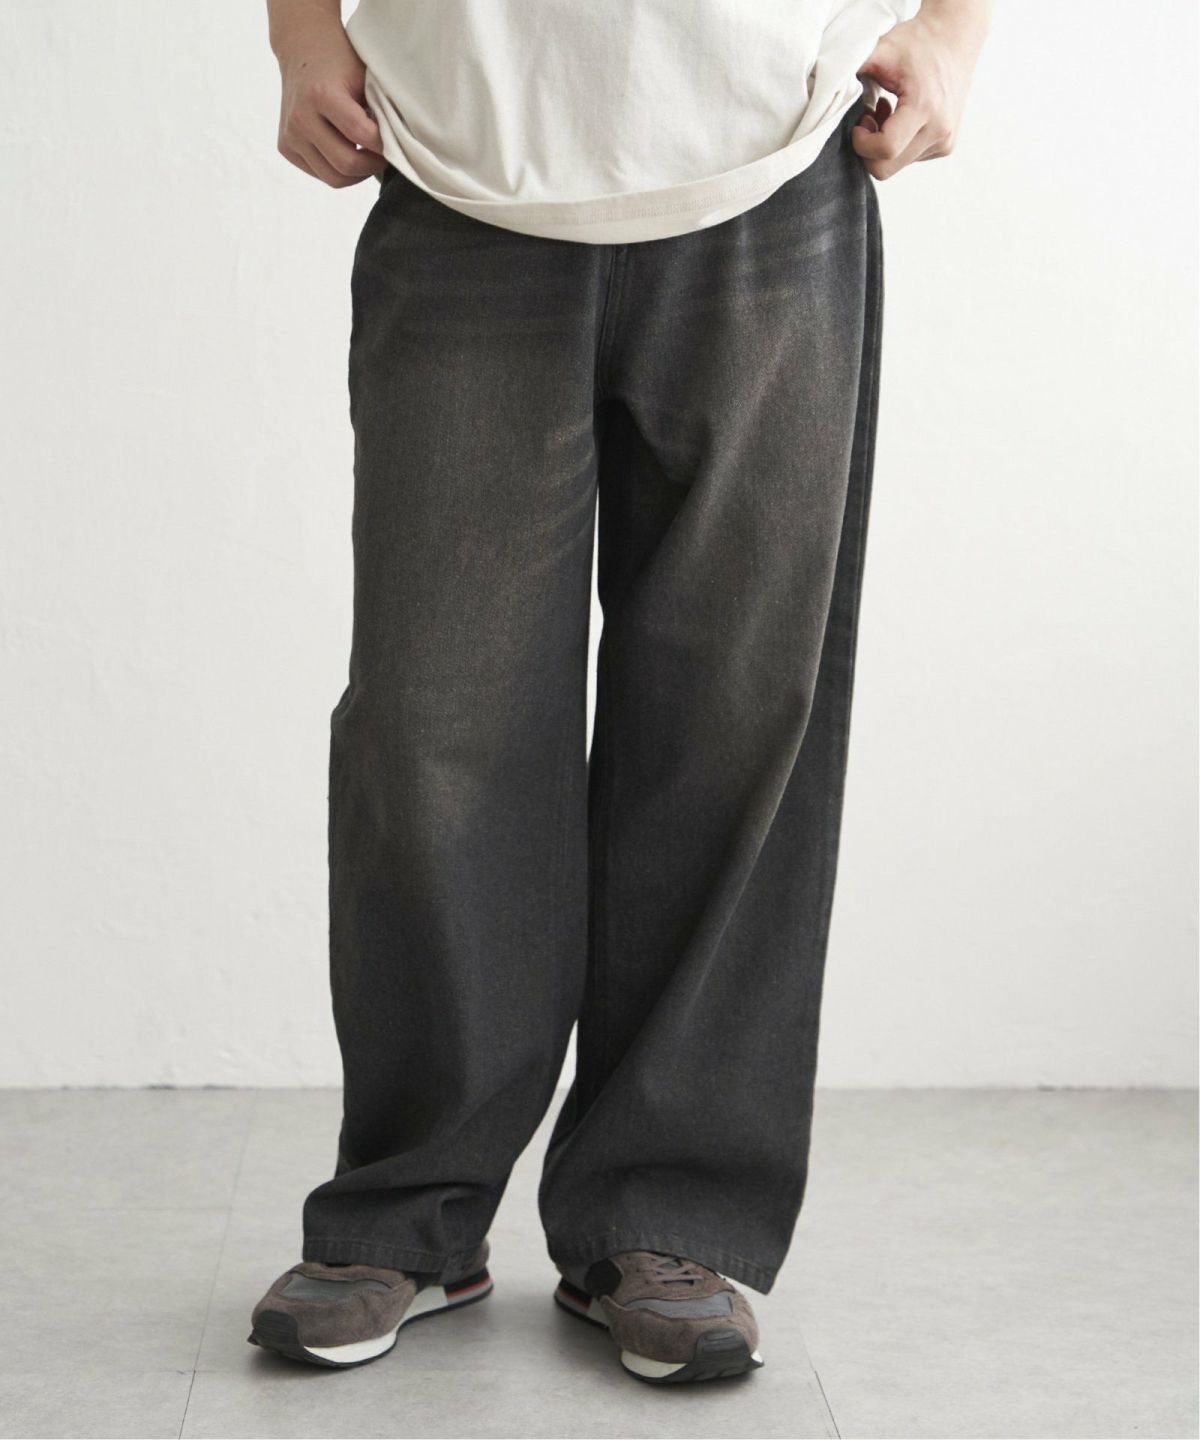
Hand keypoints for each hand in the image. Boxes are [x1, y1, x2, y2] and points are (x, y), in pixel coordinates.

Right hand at [273, 15, 385, 187]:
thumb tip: (399, 147)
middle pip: (347, 165)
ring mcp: (290, 135)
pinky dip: (340, 171)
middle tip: (385, 155)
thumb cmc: (341, 61)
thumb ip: (379, 111)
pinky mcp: (286, 147)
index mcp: (321, 95)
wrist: (303, 49)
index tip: (395, 140)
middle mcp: (301, 118)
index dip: (384, 145)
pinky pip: (321, 174)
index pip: (361, 135)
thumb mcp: (364, 77)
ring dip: (358, 173)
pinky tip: (349, 152)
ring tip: (369, 156)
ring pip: (334, 178)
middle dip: (373, 165)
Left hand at [850, 0, 990, 180]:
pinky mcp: (945, 146)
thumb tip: (824, 86)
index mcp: (925, 108)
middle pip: (886, 169)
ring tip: (886, 111)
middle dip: (868, 150)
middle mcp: (939, 130)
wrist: (955, 37)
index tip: (858, 124)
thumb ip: (852, 67)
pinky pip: (909, 160)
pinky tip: (900, 117)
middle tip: (868, 118)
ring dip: (883, 146)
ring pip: (896, 167)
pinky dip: (898, 144)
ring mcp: (944, 142)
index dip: (862, 144)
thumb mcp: (882, 49)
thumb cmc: (917, 43)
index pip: (885, 150)